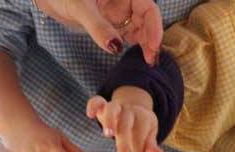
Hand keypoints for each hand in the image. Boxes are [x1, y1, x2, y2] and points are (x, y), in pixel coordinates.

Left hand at [34, 0, 162, 64]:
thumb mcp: (80, 8)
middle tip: (150, 60)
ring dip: (145, 44)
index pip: (148, 8)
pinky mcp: (111, 23)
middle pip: (147, 20)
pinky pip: (128, 34)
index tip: (153, 47)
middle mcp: (125, 1)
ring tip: (147, 62)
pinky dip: (134, 45)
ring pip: (140, 28)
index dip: (154, 27)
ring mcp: (119, 13)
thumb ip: (98, 27)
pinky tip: (136, 57)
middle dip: (151, 39)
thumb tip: (115, 47)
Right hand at [87, 87, 164, 151]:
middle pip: (126, 121)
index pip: (141, 131)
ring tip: (107, 135)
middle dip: (125, 140)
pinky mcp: (102, 106)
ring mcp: (115, 107)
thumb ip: (152, 147)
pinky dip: (92, 105)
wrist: (133, 109)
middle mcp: (129, 111)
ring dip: (109, 120)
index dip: (139, 145)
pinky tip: (90, 115)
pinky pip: (96, 100)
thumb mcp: (149, 137)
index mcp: (143, 117)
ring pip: (111, 108)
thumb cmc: (141, 128)